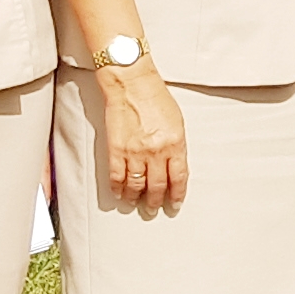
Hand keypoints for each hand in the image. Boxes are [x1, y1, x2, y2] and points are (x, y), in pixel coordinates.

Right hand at [98, 62, 188, 210]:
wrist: (132, 85)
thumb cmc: (156, 98)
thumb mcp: (177, 122)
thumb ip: (177, 146)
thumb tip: (175, 166)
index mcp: (175, 144)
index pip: (178, 178)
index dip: (177, 195)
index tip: (175, 204)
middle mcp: (156, 152)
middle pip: (157, 186)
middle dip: (156, 201)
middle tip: (154, 208)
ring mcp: (135, 152)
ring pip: (136, 185)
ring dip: (136, 198)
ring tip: (136, 203)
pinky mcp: (116, 150)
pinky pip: (116, 177)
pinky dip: (117, 188)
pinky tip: (119, 193)